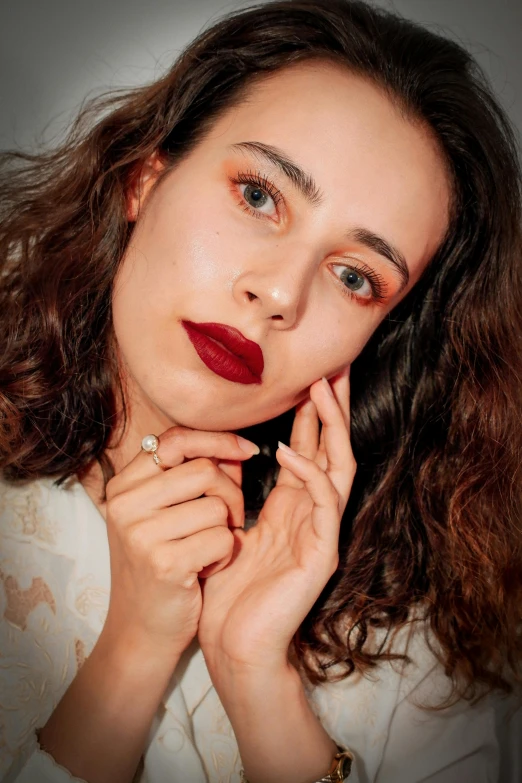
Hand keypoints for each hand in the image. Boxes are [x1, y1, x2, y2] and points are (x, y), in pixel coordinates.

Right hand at [99, 426, 258, 662]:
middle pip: (204, 470)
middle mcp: (125, 504)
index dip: (217, 440)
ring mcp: (140, 534)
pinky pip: (222, 539)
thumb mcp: (170, 515)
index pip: (175, 439)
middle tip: (227, 521)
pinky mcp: (163, 563)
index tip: (247, 450)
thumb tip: (239, 448)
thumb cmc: (162, 565)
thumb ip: (201, 478)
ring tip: (208, 549)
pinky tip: (206, 569)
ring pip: (217, 506)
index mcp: (123, 486)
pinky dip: (224, 555)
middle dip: (230, 494)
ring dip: (226, 530)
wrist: (140, 630)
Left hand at [198, 366, 354, 672]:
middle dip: (333, 406)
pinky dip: (309, 473)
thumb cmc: (229, 590)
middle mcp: (313, 513)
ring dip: (331, 426)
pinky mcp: (322, 553)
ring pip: (339, 466)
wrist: (236, 644)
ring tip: (321, 389)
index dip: (312, 412)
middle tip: (334, 364)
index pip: (311, 448)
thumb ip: (238, 495)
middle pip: (333, 447)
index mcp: (294, 506)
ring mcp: (322, 532)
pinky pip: (322, 502)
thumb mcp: (233, 528)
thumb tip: (224, 457)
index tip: (310, 374)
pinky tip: (288, 451)